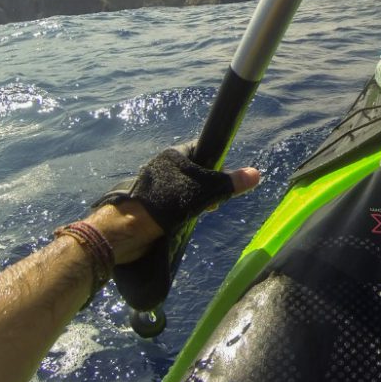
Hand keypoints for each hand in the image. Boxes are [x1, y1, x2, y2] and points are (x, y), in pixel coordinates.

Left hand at [87, 165, 259, 263]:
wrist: (124, 231)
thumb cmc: (164, 204)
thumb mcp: (202, 193)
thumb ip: (228, 184)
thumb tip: (256, 174)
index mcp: (173, 156)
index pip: (201, 149)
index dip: (216, 161)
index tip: (225, 179)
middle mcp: (162, 167)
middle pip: (194, 172)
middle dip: (206, 187)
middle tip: (213, 203)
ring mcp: (153, 186)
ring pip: (183, 190)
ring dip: (193, 202)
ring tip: (197, 214)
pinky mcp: (148, 204)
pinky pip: (171, 204)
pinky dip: (179, 212)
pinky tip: (182, 222)